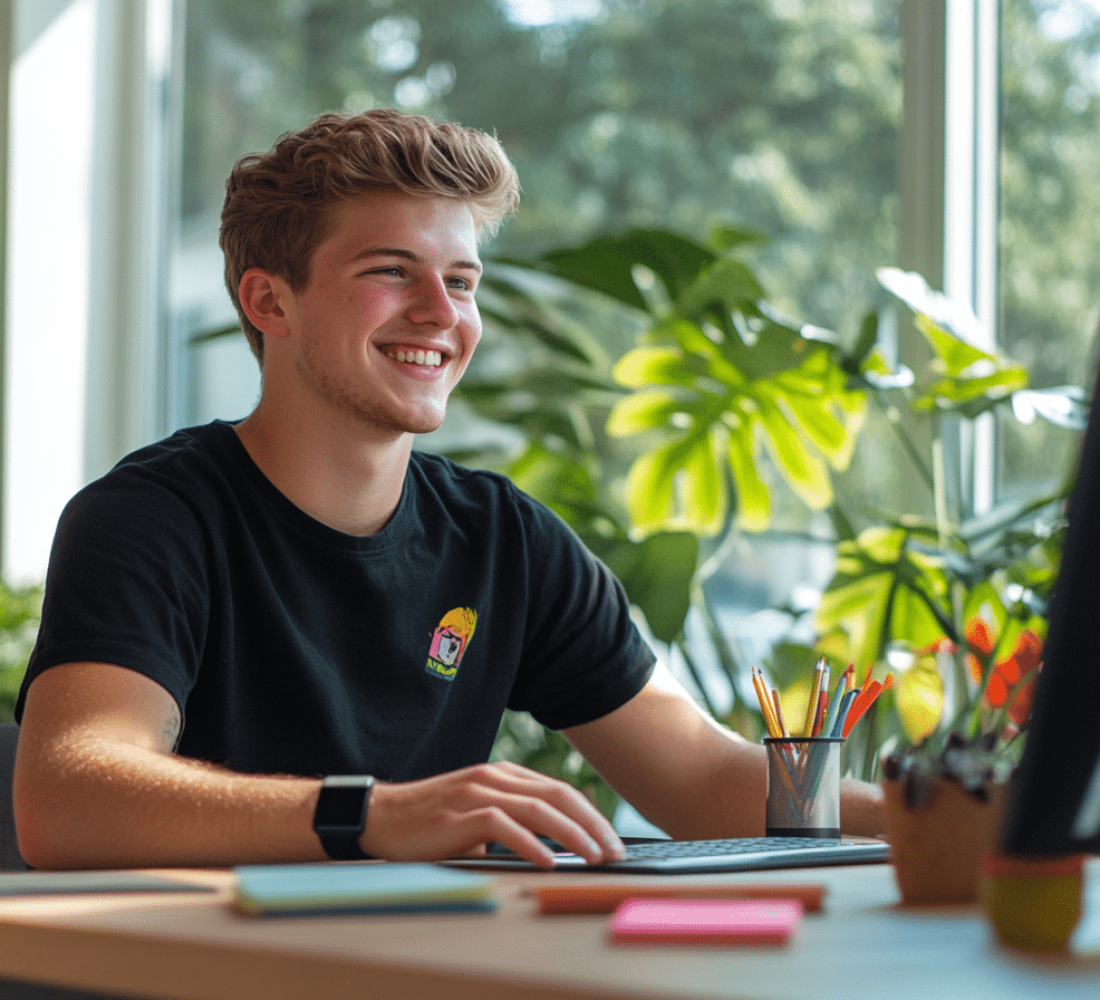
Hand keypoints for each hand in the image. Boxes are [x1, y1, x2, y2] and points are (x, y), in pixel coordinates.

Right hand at [361, 762, 624, 867]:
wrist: (382, 816)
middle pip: (558, 795)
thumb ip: (511, 821)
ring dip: (572, 833)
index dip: (590, 814)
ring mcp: (478, 792)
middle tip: (614, 851)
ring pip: (538, 808)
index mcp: (504, 775)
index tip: (611, 840)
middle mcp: (495, 777)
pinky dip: (532, 843)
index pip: (559, 790)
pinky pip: (505, 825)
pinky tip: (550, 860)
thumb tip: (554, 849)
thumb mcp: (478, 814)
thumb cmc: (432, 821)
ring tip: (593, 856)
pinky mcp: (461, 813)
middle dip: (592, 823)